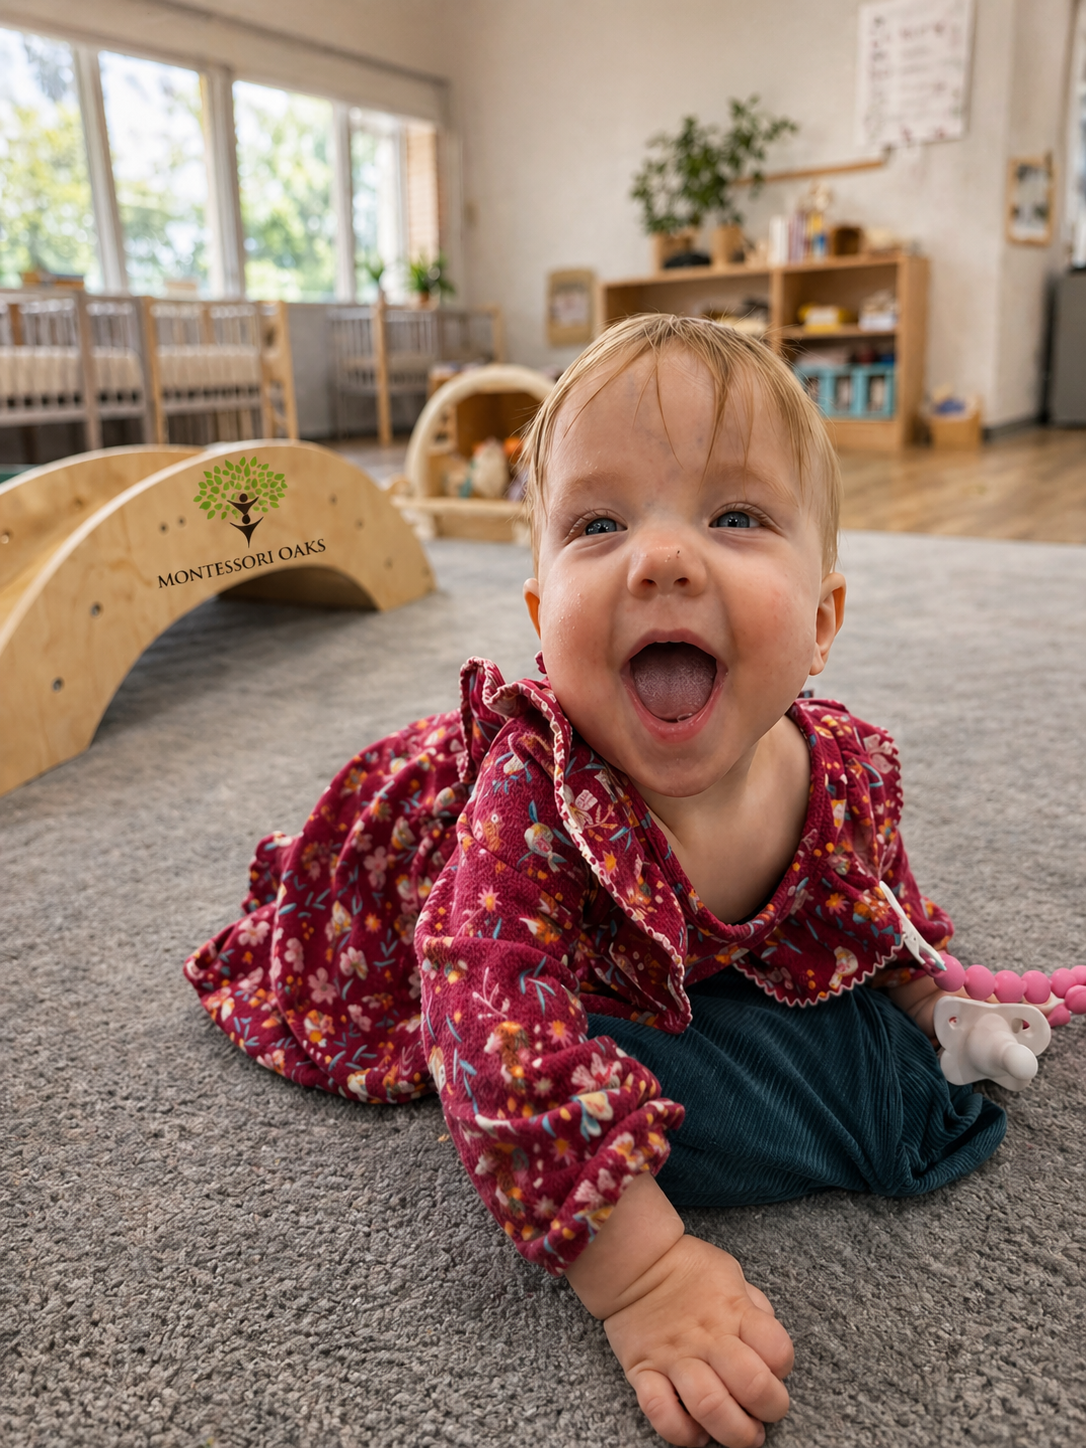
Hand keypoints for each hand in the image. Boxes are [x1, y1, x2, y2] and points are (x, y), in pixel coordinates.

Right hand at [565, 1173, 792, 1446]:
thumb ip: (753, 1309)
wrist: (634, 1262)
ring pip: (710, 1407)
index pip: (777, 1349)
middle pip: (752, 1386)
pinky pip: (661, 1413)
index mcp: (734, 1312)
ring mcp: (674, 1358)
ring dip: (734, 1432)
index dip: (784, 1367)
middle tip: (766, 1413)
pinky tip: (697, 1434)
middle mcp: (708, 1338)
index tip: (776, 1371)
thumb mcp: (731, 1275)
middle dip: (771, 1409)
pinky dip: (682, 1433)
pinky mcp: (643, 1372)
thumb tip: (770, 1346)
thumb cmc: (688, 1268)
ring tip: (742, 1434)